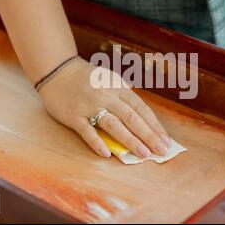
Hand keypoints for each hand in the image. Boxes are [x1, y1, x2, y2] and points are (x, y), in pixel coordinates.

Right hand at [38, 57, 171, 157]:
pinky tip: (107, 154)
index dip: (155, 125)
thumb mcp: (110, 81)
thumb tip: (142, 120)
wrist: (58, 70)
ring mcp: (90, 106)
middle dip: (148, 135)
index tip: (166, 140)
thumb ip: (124, 98)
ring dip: (129, 139)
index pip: (141, 109)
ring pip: (113, 124)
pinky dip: (97, 142)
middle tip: (161, 151)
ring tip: (143, 153)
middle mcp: (107, 95)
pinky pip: (86, 131)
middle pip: (131, 117)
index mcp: (118, 87)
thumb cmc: (88, 79)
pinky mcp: (73, 115)